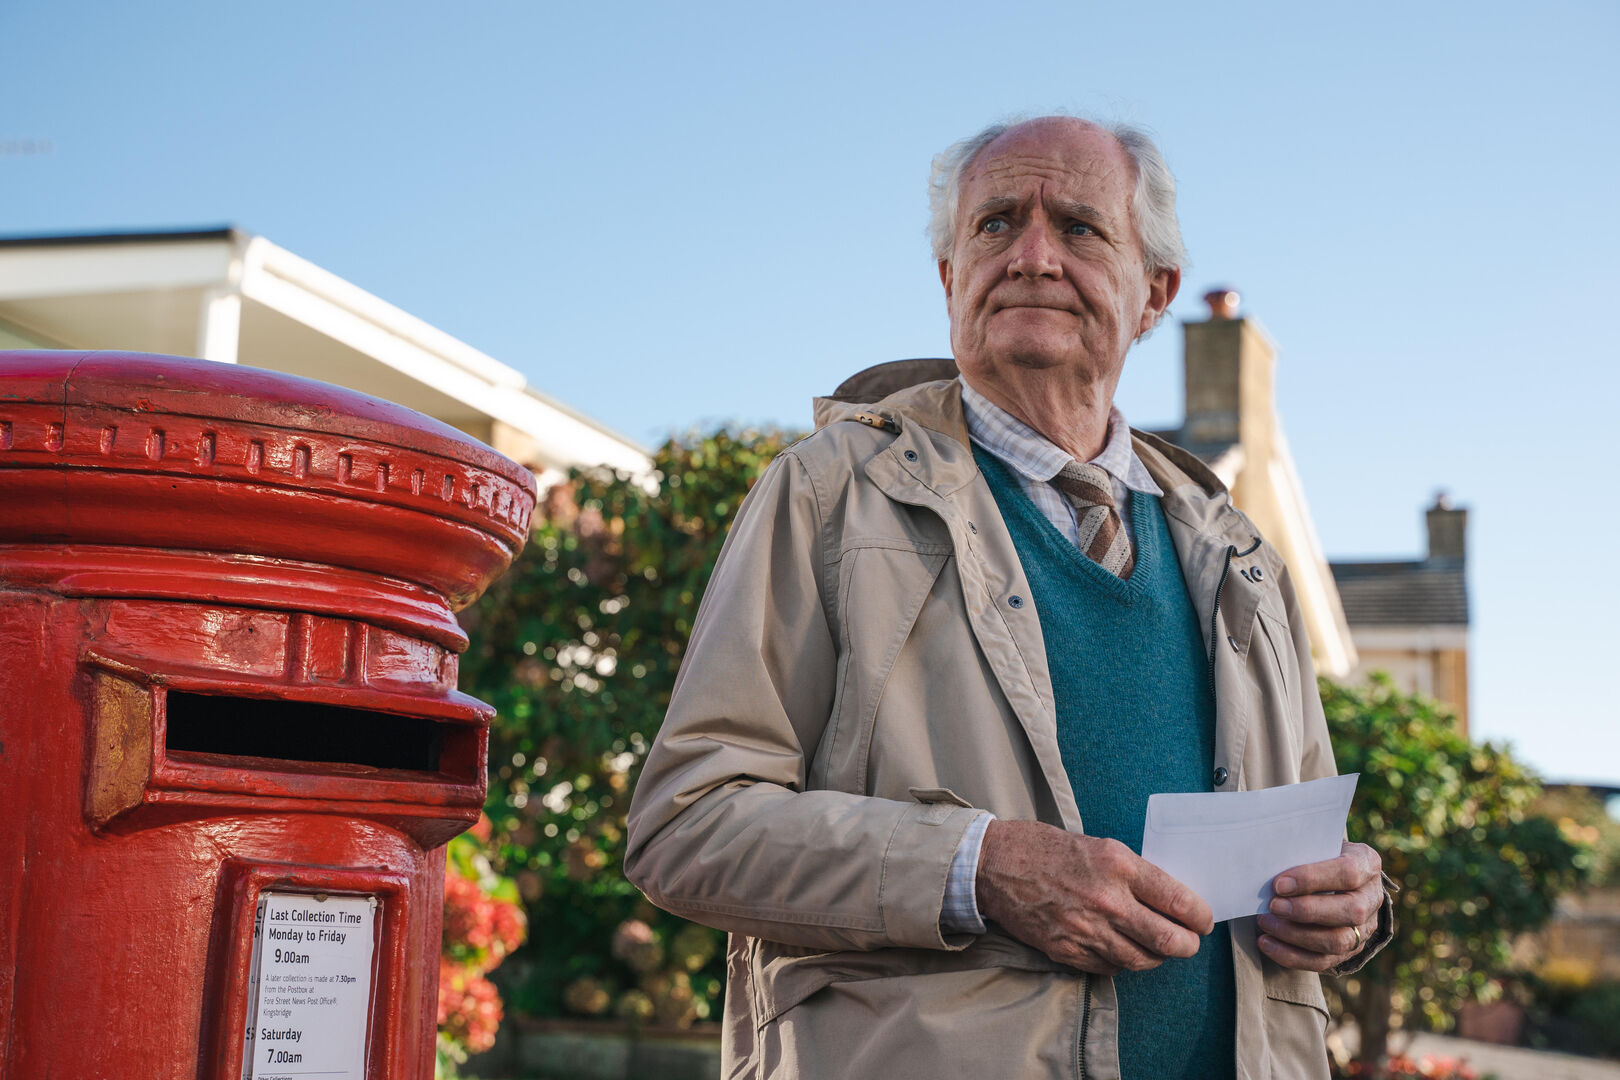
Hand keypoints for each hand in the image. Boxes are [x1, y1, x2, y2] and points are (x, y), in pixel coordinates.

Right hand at [976, 819, 1212, 974]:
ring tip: (1158, 949)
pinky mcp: (1067, 950)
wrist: (994, 864)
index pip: (1178, 900)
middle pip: (1167, 940)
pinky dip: (1122, 962)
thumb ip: (1131, 872)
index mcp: (1119, 866)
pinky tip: (1122, 950)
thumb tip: (1164, 898)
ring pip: (1141, 960)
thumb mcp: (1098, 846)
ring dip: (1156, 958)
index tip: (1203, 920)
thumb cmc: (1044, 848)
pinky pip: (1109, 968)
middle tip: (1189, 942)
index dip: (1199, 916)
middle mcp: (1107, 901)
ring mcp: (1086, 930)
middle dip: (1187, 945)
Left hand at [1257, 840, 1382, 971]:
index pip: (1347, 872)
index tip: (1279, 884)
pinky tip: (1267, 943)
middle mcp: (1372, 898)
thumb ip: (1301, 852)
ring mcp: (1365, 928)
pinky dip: (1291, 955)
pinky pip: (1323, 961)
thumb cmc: (1319, 856)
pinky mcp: (1350, 951)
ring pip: (1337, 941)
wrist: (1335, 877)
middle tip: (1272, 906)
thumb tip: (1266, 863)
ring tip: (1265, 922)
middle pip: (1349, 911)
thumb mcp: (1317, 845)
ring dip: (1295, 935)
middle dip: (1306, 911)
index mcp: (1367, 864)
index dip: (1312, 879)